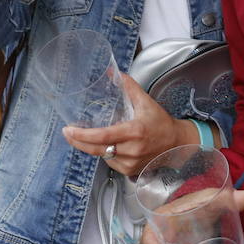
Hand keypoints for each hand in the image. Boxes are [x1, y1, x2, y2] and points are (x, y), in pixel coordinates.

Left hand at [62, 74, 187, 177]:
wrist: (176, 143)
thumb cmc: (161, 122)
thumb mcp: (146, 101)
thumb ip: (128, 86)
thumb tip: (112, 72)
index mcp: (134, 132)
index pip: (103, 136)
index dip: (83, 135)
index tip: (69, 130)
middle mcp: (132, 150)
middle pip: (96, 150)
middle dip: (78, 142)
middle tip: (67, 133)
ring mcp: (130, 163)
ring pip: (101, 156)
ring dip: (92, 147)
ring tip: (86, 136)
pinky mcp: (129, 171)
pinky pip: (109, 162)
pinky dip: (104, 153)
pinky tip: (106, 145)